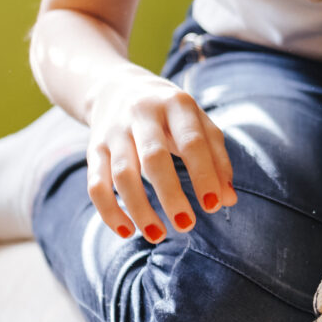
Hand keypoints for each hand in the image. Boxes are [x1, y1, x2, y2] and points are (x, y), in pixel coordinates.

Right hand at [81, 65, 236, 242]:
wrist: (117, 87)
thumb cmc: (171, 114)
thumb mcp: (198, 123)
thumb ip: (217, 158)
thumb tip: (228, 199)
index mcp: (176, 104)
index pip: (192, 141)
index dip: (204, 174)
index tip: (213, 206)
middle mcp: (141, 114)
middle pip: (153, 158)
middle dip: (170, 195)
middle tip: (186, 225)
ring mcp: (114, 131)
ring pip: (121, 174)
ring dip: (139, 209)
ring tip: (158, 235)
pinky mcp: (94, 149)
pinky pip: (95, 184)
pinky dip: (108, 211)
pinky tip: (126, 231)